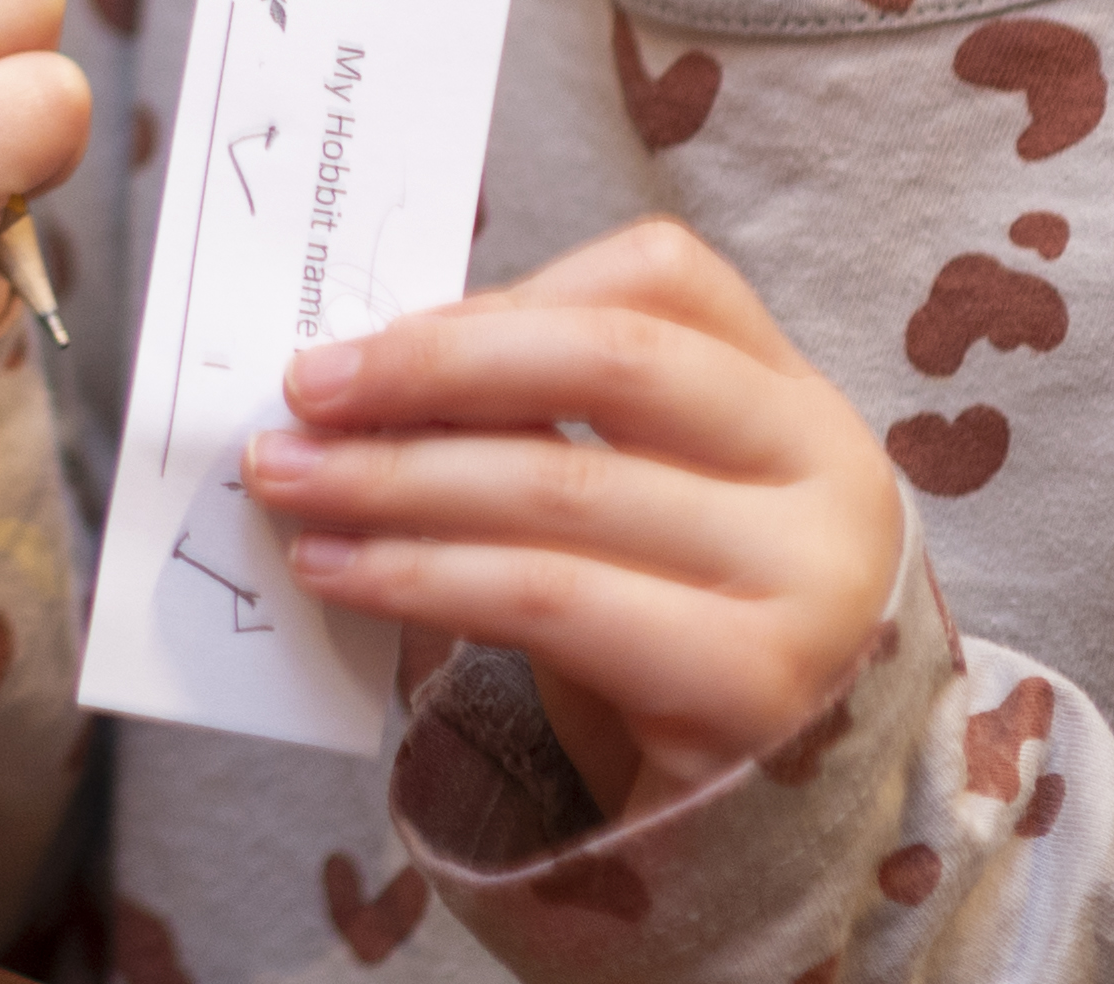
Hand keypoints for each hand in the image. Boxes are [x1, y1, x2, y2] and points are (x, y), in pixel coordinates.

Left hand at [240, 220, 905, 813]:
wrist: (768, 833)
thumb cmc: (673, 641)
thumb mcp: (641, 511)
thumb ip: (546, 427)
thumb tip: (361, 374)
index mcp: (797, 402)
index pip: (664, 279)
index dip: (511, 294)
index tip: (382, 331)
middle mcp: (827, 474)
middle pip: (608, 363)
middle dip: (432, 368)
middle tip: (302, 389)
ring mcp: (807, 580)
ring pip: (559, 485)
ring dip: (393, 477)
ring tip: (286, 481)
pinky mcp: (751, 686)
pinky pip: (547, 598)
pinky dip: (420, 575)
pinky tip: (339, 569)